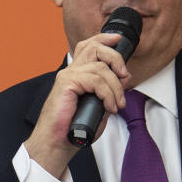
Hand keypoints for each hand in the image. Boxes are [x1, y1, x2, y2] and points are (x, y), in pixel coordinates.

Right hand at [24, 32, 130, 177]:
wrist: (56, 143)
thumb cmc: (72, 129)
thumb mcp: (96, 107)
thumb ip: (106, 93)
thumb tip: (121, 85)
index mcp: (75, 74)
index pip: (88, 46)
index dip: (104, 39)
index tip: (118, 40)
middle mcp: (70, 72)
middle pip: (95, 48)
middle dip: (116, 58)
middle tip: (125, 76)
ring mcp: (67, 76)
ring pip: (100, 67)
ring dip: (115, 87)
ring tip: (116, 104)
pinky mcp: (67, 83)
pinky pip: (95, 80)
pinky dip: (108, 94)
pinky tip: (109, 107)